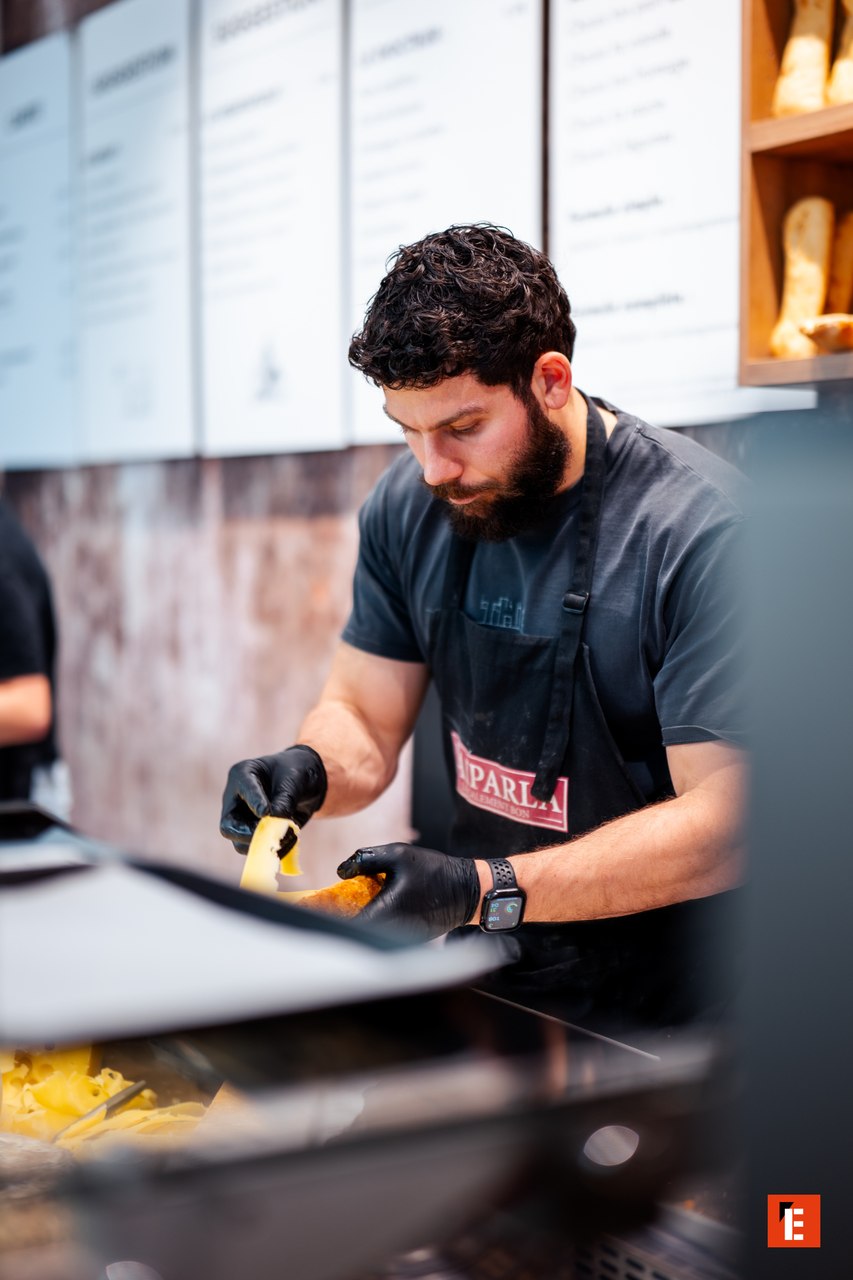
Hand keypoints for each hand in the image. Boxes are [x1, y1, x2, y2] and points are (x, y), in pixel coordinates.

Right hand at [220, 745, 326, 852]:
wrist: (308, 783)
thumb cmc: (296, 772)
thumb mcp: (293, 781)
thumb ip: (284, 800)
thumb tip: (277, 820)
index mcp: (242, 775)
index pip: (242, 790)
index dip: (253, 802)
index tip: (265, 812)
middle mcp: (238, 801)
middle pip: (229, 826)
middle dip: (248, 834)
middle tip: (268, 834)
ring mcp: (245, 820)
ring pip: (240, 843)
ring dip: (263, 843)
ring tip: (286, 836)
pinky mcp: (257, 834)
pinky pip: (259, 849)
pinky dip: (274, 849)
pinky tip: (291, 840)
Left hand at [337, 843, 480, 939]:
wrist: (468, 890)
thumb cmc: (435, 872)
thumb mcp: (398, 854)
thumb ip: (365, 859)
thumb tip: (342, 871)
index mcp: (385, 912)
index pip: (346, 924)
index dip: (330, 916)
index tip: (317, 905)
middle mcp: (392, 931)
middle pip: (357, 930)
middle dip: (344, 915)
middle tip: (334, 901)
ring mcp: (402, 938)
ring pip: (371, 932)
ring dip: (361, 918)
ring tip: (357, 901)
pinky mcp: (410, 939)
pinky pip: (386, 931)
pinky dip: (378, 920)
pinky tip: (379, 904)